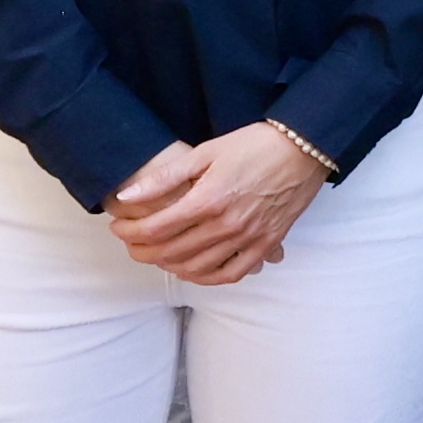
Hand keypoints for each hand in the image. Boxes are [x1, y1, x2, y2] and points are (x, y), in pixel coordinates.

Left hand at [110, 121, 326, 287]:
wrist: (304, 148)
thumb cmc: (255, 144)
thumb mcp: (206, 152)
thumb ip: (165, 177)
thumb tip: (127, 196)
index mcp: (209, 199)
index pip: (157, 228)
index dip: (130, 232)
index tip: (118, 227)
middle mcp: (227, 224)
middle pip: (172, 252)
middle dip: (142, 251)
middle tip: (130, 243)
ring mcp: (249, 238)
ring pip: (197, 268)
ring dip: (169, 266)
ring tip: (156, 255)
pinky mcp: (266, 244)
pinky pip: (231, 273)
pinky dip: (207, 278)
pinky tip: (193, 270)